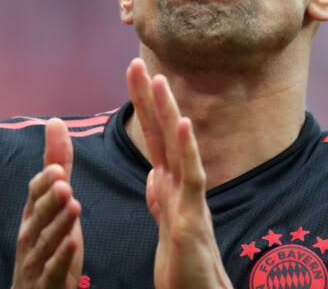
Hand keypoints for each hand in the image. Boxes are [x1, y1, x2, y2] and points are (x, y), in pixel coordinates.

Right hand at [12, 118, 83, 288]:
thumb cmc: (47, 243)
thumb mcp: (55, 202)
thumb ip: (58, 165)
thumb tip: (55, 121)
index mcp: (33, 215)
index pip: (34, 195)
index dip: (45, 182)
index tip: (59, 167)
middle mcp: (30, 235)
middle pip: (38, 215)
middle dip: (50, 198)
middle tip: (64, 182)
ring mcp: (36, 261)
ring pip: (45, 241)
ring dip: (58, 224)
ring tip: (74, 206)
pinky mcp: (48, 282)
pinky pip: (53, 270)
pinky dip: (61, 258)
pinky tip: (72, 244)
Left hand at [127, 58, 232, 288]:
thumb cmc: (185, 267)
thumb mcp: (166, 224)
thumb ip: (161, 197)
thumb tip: (154, 174)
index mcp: (169, 186)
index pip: (154, 137)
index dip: (144, 106)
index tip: (134, 75)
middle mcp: (181, 186)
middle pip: (163, 132)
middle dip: (150, 97)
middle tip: (136, 60)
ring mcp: (190, 199)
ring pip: (179, 147)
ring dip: (168, 111)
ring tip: (158, 79)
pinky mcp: (193, 218)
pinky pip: (193, 178)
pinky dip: (188, 149)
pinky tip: (183, 123)